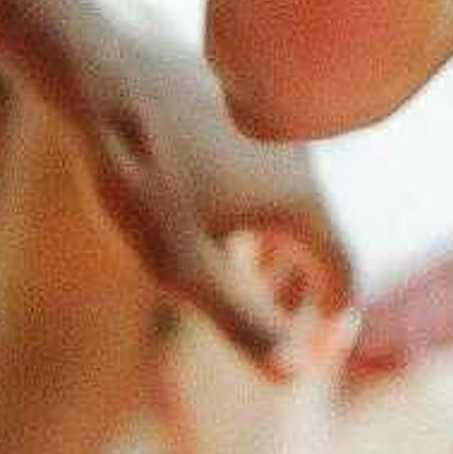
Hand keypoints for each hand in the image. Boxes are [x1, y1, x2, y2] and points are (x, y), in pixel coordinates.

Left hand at [62, 16, 354, 376]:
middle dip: (305, 289)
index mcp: (302, 203)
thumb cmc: (142, 178)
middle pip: (323, 237)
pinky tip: (216, 210)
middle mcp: (304, 162)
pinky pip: (271, 172)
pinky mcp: (245, 112)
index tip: (317, 353)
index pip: (344, 272)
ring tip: (245, 275)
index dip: (334, 321)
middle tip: (277, 324)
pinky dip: (261, 208)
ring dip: (282, 248)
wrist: (108, 79)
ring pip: (295, 201)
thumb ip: (244, 324)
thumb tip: (296, 374)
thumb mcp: (184, 269)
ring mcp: (277, 133)